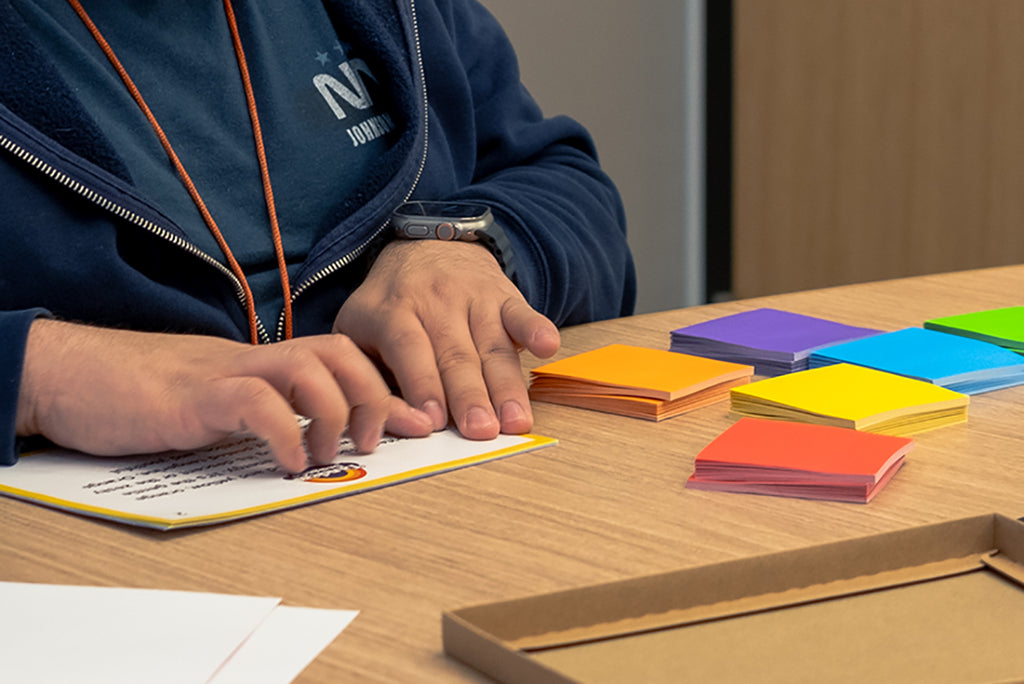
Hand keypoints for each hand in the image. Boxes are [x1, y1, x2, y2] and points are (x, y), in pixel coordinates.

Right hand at [16, 320, 432, 471]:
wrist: (71, 375)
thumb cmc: (143, 394)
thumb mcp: (217, 404)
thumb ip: (263, 413)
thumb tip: (307, 441)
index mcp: (262, 363)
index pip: (339, 359)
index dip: (383, 389)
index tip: (416, 422)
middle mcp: (253, 360)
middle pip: (338, 352)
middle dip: (372, 395)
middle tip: (372, 442)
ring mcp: (225, 372)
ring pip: (307, 369)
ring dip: (333, 414)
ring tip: (326, 455)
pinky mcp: (193, 396)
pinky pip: (254, 403)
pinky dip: (283, 433)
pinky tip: (287, 464)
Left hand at [333, 239, 559, 439]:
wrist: (425, 245)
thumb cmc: (389, 307)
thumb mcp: (358, 330)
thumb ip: (366, 375)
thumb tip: (377, 426)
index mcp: (391, 311)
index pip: (408, 348)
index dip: (421, 384)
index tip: (433, 421)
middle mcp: (434, 301)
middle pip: (455, 354)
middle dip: (470, 396)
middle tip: (481, 431)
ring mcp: (473, 298)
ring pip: (492, 347)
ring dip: (506, 386)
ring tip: (516, 421)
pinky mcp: (505, 296)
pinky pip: (522, 313)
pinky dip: (536, 329)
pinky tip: (548, 347)